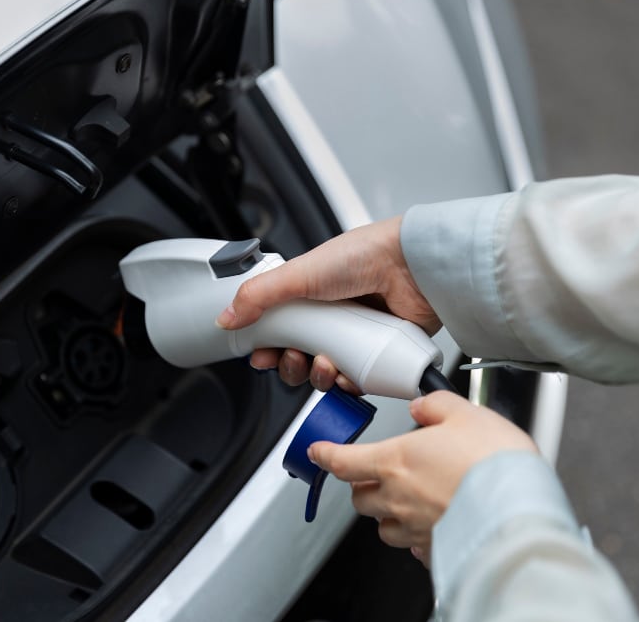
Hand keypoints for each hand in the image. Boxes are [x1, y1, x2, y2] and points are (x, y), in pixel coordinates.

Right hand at [215, 216, 440, 391]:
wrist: (413, 267)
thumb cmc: (365, 256)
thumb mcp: (299, 273)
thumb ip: (258, 295)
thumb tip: (226, 317)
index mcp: (310, 295)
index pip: (279, 330)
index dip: (267, 347)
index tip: (261, 356)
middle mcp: (332, 317)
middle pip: (298, 357)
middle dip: (290, 365)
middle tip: (293, 357)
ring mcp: (355, 337)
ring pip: (325, 373)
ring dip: (317, 375)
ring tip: (324, 361)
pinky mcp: (378, 354)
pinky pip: (355, 382)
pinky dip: (347, 383)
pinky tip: (347, 373)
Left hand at [308, 392, 537, 566]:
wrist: (520, 508)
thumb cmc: (494, 462)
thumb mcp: (466, 412)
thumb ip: (436, 406)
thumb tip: (422, 406)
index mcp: (396, 460)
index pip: (344, 461)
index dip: (326, 455)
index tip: (318, 452)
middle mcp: (398, 498)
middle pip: (360, 498)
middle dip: (362, 486)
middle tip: (375, 475)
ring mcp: (415, 527)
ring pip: (383, 527)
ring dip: (387, 514)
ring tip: (405, 502)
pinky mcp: (436, 550)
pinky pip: (414, 547)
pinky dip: (417, 537)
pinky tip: (434, 525)